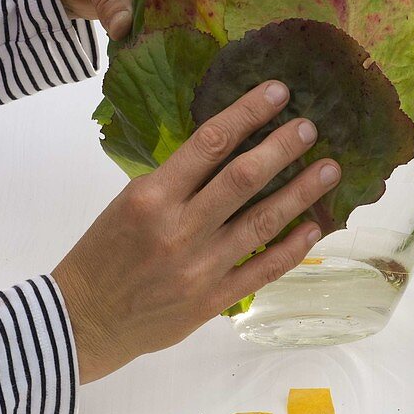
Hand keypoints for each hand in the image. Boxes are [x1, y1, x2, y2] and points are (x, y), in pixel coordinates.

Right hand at [52, 80, 340, 382]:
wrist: (83, 320)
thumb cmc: (104, 253)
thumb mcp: (129, 201)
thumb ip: (177, 179)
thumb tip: (230, 148)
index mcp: (152, 196)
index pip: (210, 142)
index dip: (248, 113)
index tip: (278, 92)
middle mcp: (178, 228)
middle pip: (243, 178)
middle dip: (283, 148)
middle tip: (311, 126)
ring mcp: (199, 267)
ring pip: (262, 222)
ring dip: (301, 193)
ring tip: (330, 170)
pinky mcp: (212, 300)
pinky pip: (262, 269)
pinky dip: (292, 247)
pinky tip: (315, 227)